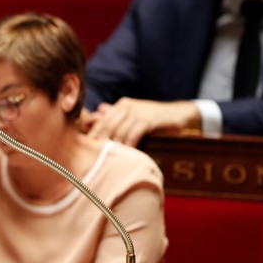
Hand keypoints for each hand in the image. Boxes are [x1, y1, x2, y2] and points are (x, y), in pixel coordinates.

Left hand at [86, 98, 200, 146]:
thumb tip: (98, 112)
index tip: (85, 145)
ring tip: (108, 157)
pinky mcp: (148, 119)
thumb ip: (118, 116)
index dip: (93, 133)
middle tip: (94, 154)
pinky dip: (128, 144)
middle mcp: (127, 106)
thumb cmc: (153, 118)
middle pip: (108, 125)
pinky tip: (126, 153)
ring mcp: (138, 112)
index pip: (102, 120)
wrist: (177, 114)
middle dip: (100, 140)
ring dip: (114, 145)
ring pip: (119, 130)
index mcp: (121, 105)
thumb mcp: (134, 116)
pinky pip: (133, 133)